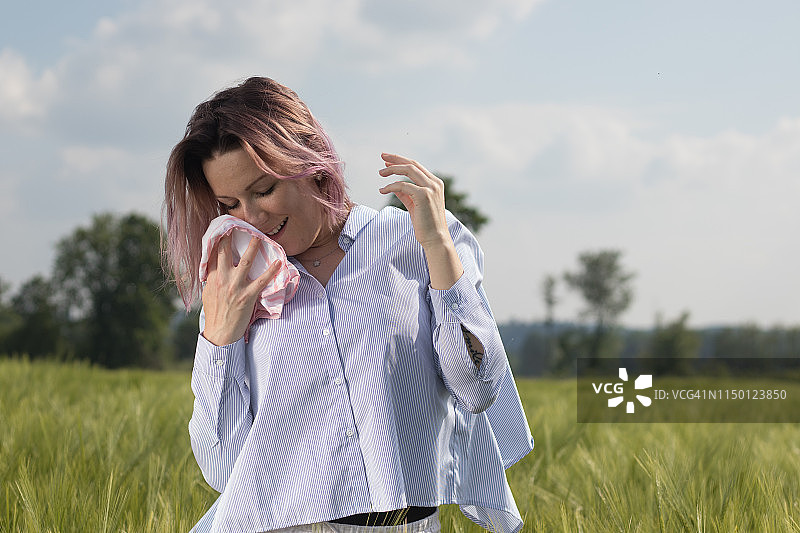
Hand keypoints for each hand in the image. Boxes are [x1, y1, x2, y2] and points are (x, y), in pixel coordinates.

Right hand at [201, 234, 280, 345]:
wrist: (220, 333)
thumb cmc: (215, 312)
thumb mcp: (208, 292)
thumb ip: (212, 277)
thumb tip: (213, 264)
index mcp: (212, 277)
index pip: (213, 253)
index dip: (217, 237)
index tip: (222, 225)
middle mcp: (222, 279)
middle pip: (225, 251)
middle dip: (231, 235)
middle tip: (239, 222)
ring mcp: (235, 287)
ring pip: (246, 261)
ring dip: (254, 247)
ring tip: (260, 235)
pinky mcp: (248, 296)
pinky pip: (262, 281)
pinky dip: (271, 271)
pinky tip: (279, 262)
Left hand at [378, 153, 463, 288]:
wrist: (435, 238)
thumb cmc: (425, 224)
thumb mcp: (415, 205)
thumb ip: (407, 195)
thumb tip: (394, 187)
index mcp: (435, 183)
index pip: (416, 166)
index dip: (401, 161)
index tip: (388, 160)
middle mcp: (434, 183)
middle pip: (412, 164)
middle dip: (396, 159)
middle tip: (382, 157)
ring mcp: (430, 188)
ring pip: (408, 170)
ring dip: (392, 169)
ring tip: (380, 173)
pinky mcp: (424, 195)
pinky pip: (402, 185)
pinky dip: (391, 186)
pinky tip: (382, 190)